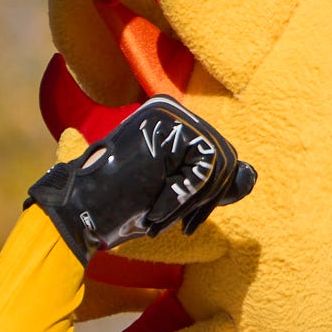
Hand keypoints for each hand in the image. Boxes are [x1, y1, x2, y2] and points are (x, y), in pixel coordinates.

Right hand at [26, 95, 255, 263]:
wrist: (79, 213)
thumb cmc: (122, 208)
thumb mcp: (177, 195)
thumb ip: (212, 184)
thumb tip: (251, 174)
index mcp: (170, 123)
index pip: (217, 158)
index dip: (208, 196)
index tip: (184, 221)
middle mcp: (170, 111)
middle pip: (225, 159)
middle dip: (206, 199)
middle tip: (176, 221)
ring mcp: (169, 114)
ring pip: (218, 164)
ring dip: (192, 200)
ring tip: (158, 213)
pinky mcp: (167, 126)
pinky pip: (204, 169)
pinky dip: (184, 198)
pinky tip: (156, 208)